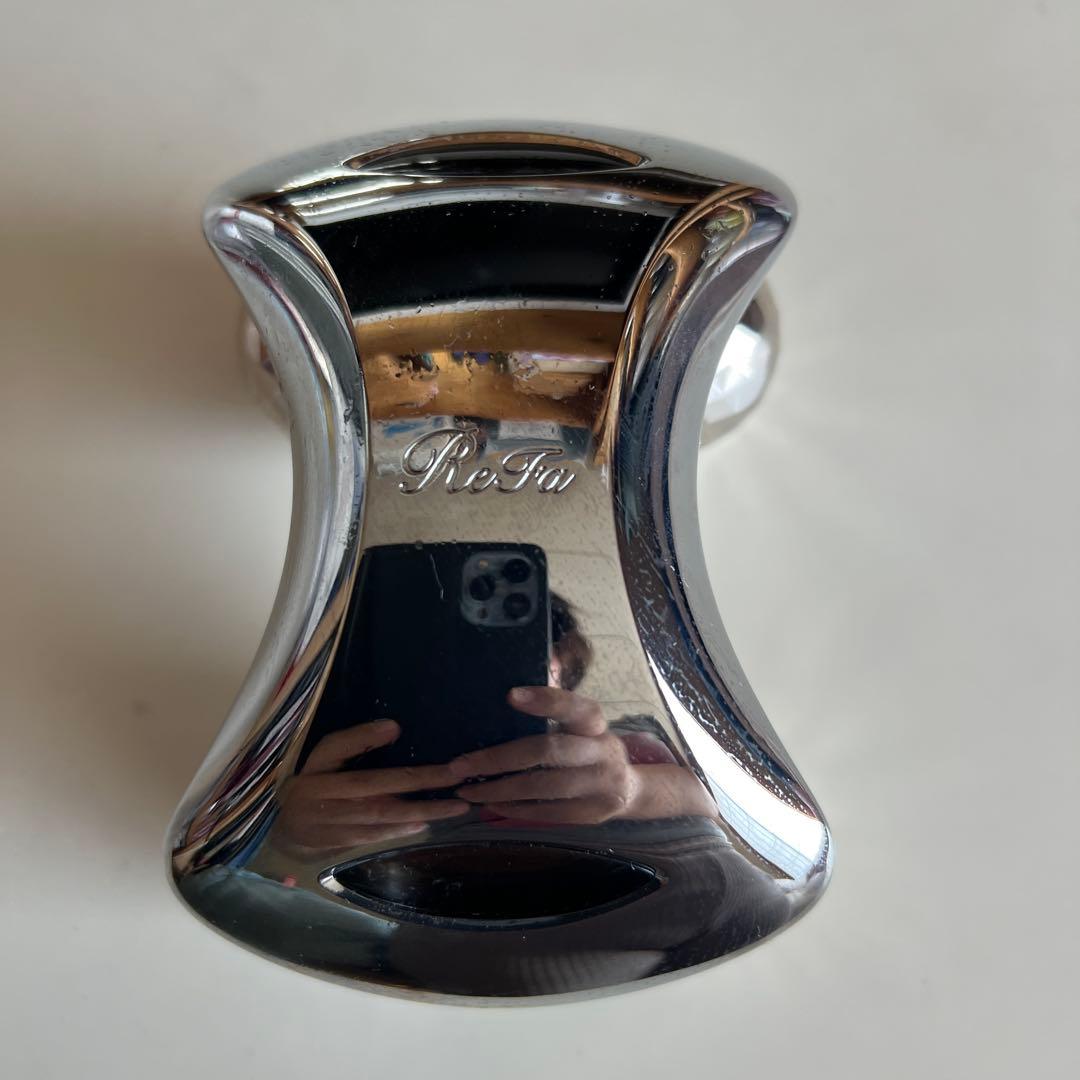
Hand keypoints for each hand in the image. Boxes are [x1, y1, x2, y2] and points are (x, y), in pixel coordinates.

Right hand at [273, 720, 468, 856]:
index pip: (339, 747)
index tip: (397, 728)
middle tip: (455, 775)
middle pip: (374, 784)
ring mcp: (330, 822)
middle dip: (418, 780)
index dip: (364, 737)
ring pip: (379, 814)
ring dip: (419, 810)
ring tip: (454, 805)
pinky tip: (425, 824)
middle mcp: (321, 795)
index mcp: (317, 767)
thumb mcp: (324, 759)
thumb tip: (394, 727)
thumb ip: (354, 741)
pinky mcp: (338, 843)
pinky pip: (373, 835)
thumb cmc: (312, 786)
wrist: (282, 834)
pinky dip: (399, 830)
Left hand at [450, 686, 640, 824]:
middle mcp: (603, 751)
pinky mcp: (593, 814)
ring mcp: (600, 785)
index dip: (546, 700)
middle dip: (497, 759)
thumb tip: (504, 700)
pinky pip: (547, 813)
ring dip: (499, 790)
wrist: (630, 789)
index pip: (574, 707)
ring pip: (542, 787)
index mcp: (596, 724)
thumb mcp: (581, 727)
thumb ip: (554, 715)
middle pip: (547, 751)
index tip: (509, 695)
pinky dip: (515, 809)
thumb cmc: (589, 748)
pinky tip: (492, 805)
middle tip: (459, 765)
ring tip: (468, 790)